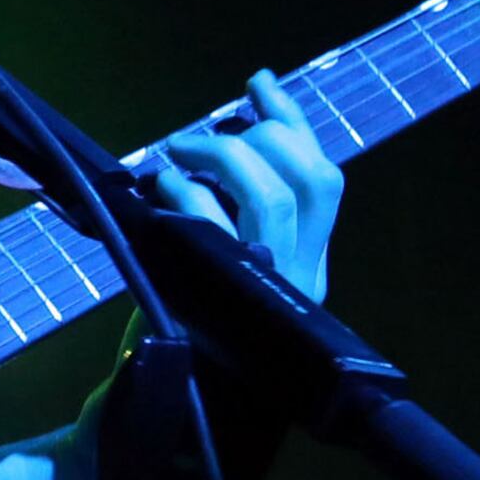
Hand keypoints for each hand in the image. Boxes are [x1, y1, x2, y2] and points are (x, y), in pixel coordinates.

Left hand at [147, 71, 344, 302]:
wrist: (157, 396)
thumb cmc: (186, 319)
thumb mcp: (220, 255)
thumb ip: (236, 207)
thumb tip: (230, 131)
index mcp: (309, 262)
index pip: (322, 178)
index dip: (294, 122)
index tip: (259, 83)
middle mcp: (301, 277)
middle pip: (311, 180)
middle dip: (261, 137)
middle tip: (200, 138)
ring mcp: (268, 292)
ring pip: (275, 199)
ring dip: (224, 156)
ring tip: (179, 153)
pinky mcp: (221, 301)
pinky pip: (214, 229)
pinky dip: (187, 192)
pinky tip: (163, 184)